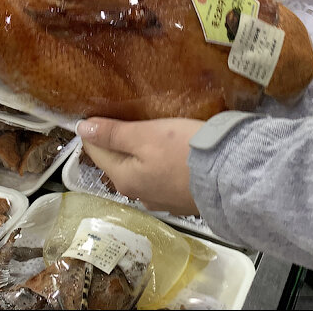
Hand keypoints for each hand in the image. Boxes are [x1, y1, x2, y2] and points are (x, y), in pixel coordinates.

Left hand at [77, 117, 203, 215]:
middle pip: (118, 162)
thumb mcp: (146, 135)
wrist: (230, 177)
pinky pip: (161, 178)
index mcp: (123, 179)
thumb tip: (81, 129)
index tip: (103, 111)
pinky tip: (171, 153)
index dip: (95, 129)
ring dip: (141, 153)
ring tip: (152, 134)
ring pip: (140, 171)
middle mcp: (137, 195)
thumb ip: (113, 133)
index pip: (96, 151)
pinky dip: (160, 164)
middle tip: (130, 117)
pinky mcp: (180, 201)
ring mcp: (160, 201)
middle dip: (119, 141)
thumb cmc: (184, 151)